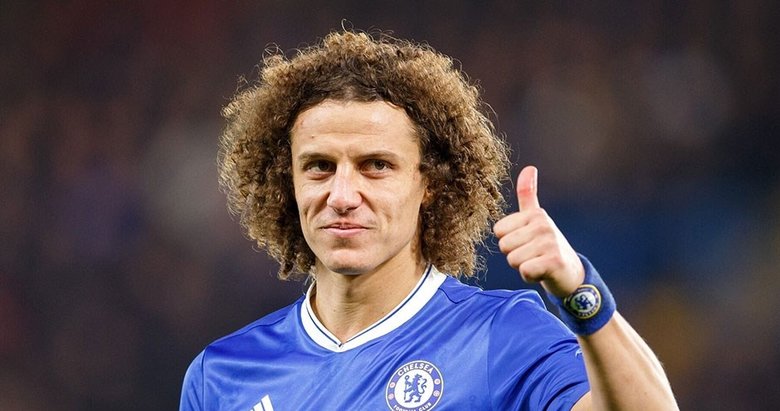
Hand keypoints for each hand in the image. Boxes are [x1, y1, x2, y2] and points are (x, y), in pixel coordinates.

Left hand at [493, 166, 584, 297]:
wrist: (571, 273)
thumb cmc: (547, 246)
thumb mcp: (536, 219)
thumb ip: (528, 194)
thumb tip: (529, 167)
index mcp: (535, 214)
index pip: (498, 231)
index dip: (509, 242)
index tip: (526, 243)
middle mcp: (543, 224)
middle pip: (504, 246)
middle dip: (515, 256)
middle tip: (533, 255)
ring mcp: (550, 242)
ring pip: (513, 260)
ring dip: (523, 267)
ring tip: (538, 263)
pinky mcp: (554, 261)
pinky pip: (524, 271)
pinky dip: (531, 277)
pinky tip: (543, 273)